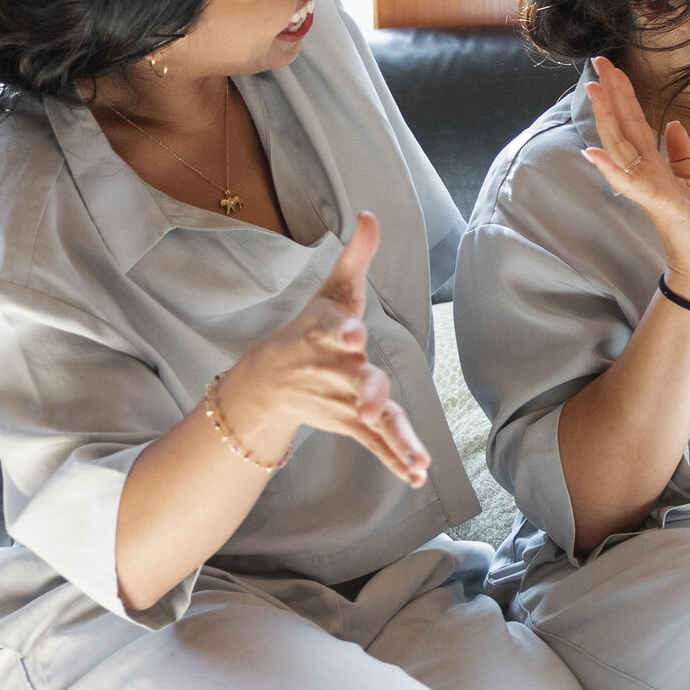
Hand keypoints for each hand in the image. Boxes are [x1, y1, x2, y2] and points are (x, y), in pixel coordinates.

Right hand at [216, 214, 431, 487]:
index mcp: (331, 336)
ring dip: (393, 439)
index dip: (344, 333)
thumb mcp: (333, 291)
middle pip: (356, 383)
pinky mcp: (354, 425)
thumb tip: (371, 214)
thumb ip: (356, 256)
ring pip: (373, 423)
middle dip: (364, 393)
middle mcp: (338, 372)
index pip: (336, 332)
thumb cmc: (310, 329)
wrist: (271, 381)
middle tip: (369, 407)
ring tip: (414, 460)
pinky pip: (378, 444)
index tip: (354, 334)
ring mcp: (346, 404)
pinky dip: (396, 459)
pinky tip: (417, 475)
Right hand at [581, 56, 689, 302]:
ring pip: (623, 147)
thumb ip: (680, 152)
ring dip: (607, 120)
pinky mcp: (657, 203)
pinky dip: (611, 169)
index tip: (612, 66)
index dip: (624, 94)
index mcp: (654, 164)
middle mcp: (645, 172)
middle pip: (624, 127)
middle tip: (598, 63)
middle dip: (612, 95)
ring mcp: (648, 187)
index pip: (635, 122)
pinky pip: (630, 183)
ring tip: (594, 91)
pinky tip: (593, 153)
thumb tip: (674, 124)